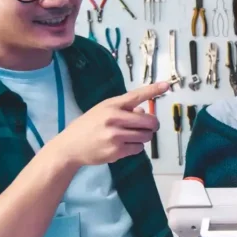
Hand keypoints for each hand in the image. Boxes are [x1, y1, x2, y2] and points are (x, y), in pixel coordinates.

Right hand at [52, 82, 169, 166]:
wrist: (69, 147)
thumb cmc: (88, 126)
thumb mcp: (102, 111)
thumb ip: (123, 110)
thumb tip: (143, 113)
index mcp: (111, 105)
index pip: (136, 95)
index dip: (153, 90)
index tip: (166, 85)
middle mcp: (114, 118)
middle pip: (150, 121)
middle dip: (153, 125)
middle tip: (149, 127)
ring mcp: (116, 135)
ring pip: (146, 136)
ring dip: (143, 137)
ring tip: (130, 136)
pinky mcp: (117, 150)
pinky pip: (138, 148)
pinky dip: (135, 147)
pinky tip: (123, 145)